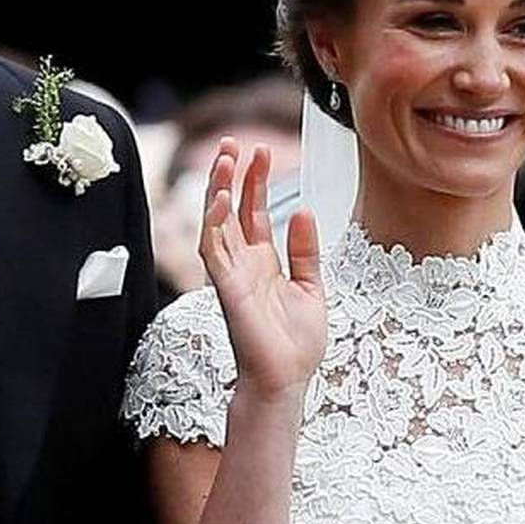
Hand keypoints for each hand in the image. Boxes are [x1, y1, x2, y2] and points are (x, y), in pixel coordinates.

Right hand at [199, 137, 327, 400]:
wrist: (286, 380)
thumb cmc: (296, 344)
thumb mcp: (311, 287)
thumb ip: (304, 250)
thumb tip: (301, 210)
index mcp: (262, 261)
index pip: (253, 211)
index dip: (255, 180)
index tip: (261, 151)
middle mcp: (242, 263)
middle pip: (231, 208)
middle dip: (232, 174)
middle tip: (235, 143)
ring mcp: (230, 274)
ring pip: (216, 222)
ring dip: (218, 189)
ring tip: (226, 159)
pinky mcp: (226, 288)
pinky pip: (213, 249)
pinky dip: (215, 222)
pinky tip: (222, 198)